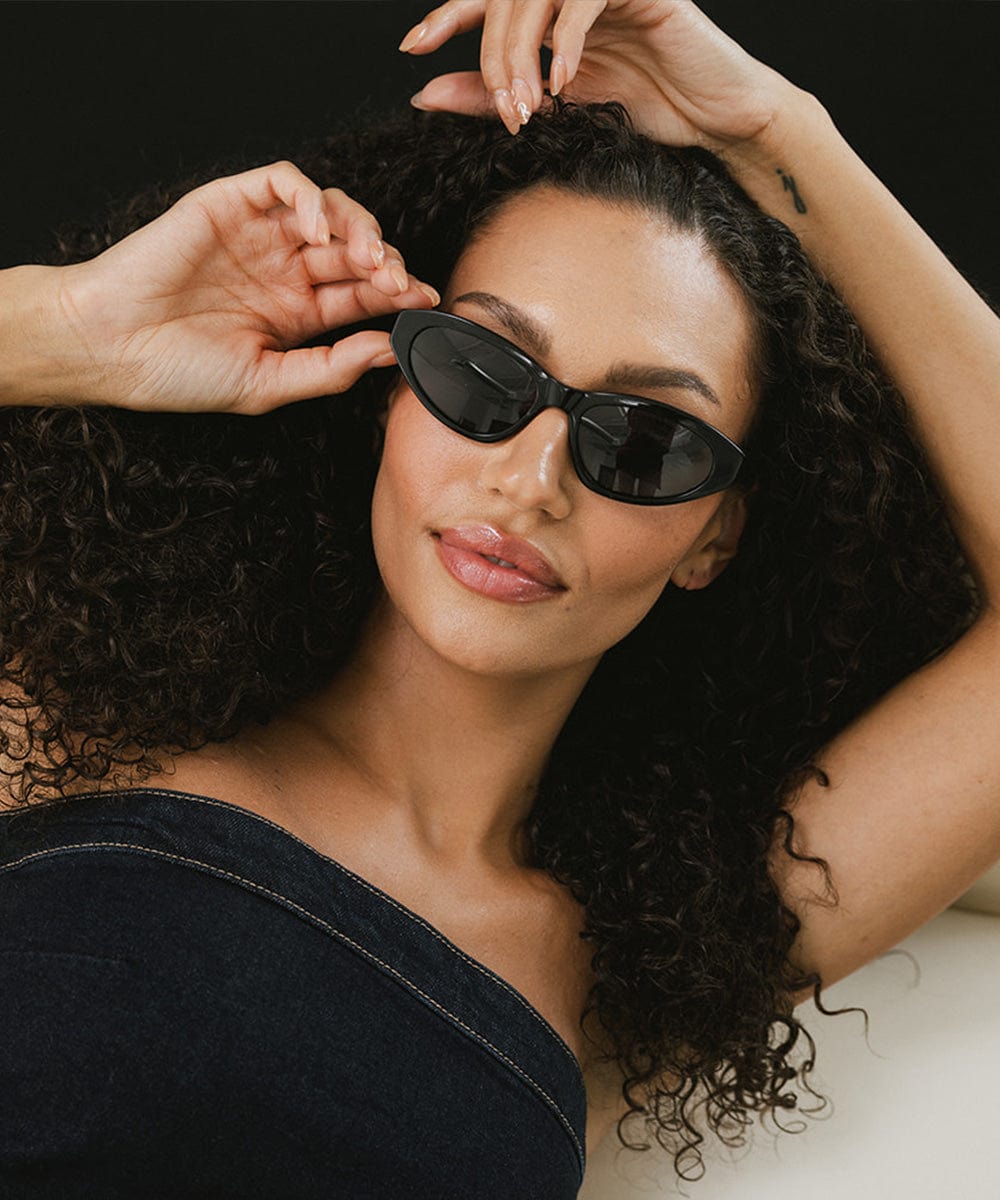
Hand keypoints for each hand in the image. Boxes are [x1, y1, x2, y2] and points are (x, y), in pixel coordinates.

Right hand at [49, 161, 438, 413]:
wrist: (112, 347)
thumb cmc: (182, 373)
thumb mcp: (269, 383)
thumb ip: (331, 368)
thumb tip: (391, 350)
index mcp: (298, 315)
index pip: (362, 296)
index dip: (398, 296)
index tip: (427, 304)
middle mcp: (284, 271)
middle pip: (356, 251)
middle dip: (387, 263)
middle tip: (400, 282)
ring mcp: (260, 235)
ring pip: (332, 211)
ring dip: (361, 229)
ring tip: (370, 258)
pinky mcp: (231, 204)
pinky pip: (284, 183)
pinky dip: (312, 199)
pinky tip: (320, 233)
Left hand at [400, 0, 797, 149]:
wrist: (718, 118)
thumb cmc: (647, 112)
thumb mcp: (556, 112)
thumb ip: (494, 98)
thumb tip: (425, 93)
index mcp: (553, 12)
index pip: (490, 0)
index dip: (448, 16)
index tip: (413, 46)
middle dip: (493, 57)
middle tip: (504, 109)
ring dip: (522, 52)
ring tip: (529, 105)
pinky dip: (566, 40)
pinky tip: (563, 83)